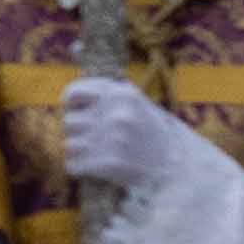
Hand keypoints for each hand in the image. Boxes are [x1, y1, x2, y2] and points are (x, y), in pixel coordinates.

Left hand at [60, 74, 161, 189]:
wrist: (175, 164)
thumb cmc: (148, 130)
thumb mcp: (133, 101)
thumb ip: (105, 91)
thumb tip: (71, 75)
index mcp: (120, 94)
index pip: (72, 94)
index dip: (70, 106)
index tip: (76, 113)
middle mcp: (116, 114)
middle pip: (68, 122)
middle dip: (77, 132)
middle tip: (93, 140)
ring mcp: (113, 140)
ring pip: (68, 146)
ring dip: (78, 152)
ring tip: (94, 155)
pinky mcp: (110, 164)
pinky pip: (73, 166)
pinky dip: (79, 169)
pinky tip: (93, 168)